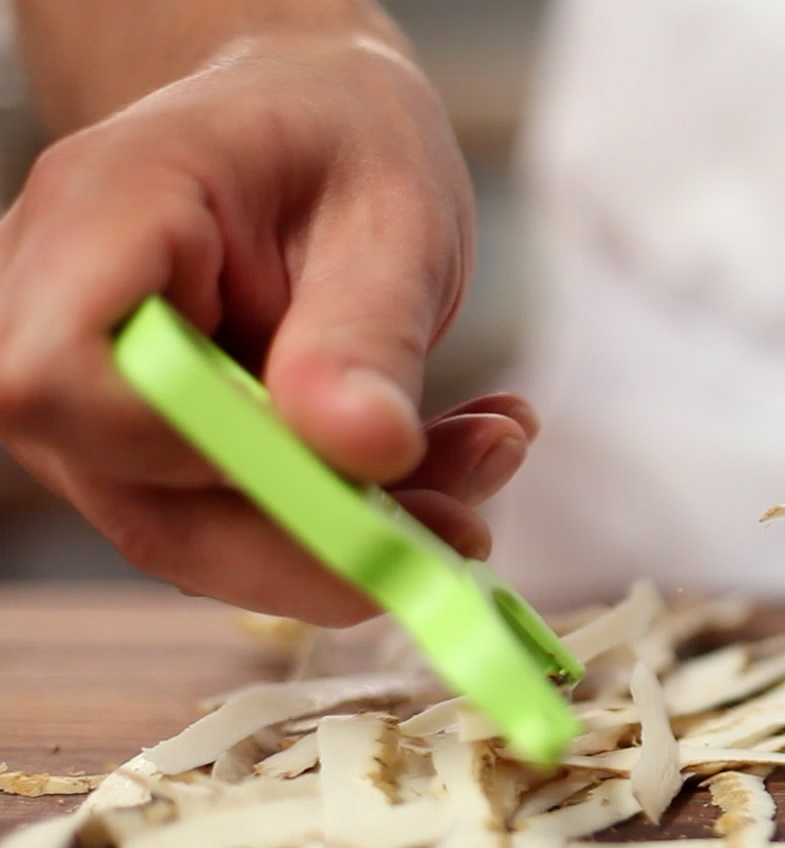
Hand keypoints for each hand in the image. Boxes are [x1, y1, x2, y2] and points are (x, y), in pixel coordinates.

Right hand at [0, 34, 534, 624]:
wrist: (317, 127)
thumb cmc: (343, 142)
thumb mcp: (393, 214)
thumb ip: (369, 331)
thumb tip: (365, 448)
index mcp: (100, 214)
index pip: (59, 381)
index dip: (201, 451)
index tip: (357, 454)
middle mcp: (52, 316)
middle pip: (138, 496)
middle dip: (323, 535)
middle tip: (469, 520)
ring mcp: (89, 399)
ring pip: (197, 535)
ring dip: (356, 531)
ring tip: (485, 457)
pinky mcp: (144, 454)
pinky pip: (236, 528)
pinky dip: (352, 517)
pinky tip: (447, 459)